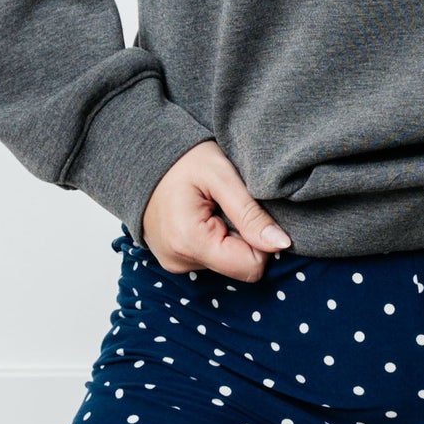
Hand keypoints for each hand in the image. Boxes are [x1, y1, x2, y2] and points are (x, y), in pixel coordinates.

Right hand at [141, 140, 292, 282]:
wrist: (142, 156)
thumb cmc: (182, 159)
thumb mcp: (221, 175)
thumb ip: (251, 213)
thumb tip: (281, 244)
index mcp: (190, 241)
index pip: (252, 266)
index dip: (261, 240)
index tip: (248, 211)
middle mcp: (180, 261)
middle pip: (240, 267)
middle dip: (244, 239)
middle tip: (227, 206)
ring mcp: (175, 264)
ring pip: (227, 264)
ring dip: (229, 238)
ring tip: (212, 208)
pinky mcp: (175, 261)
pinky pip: (212, 260)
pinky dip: (216, 240)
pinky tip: (204, 217)